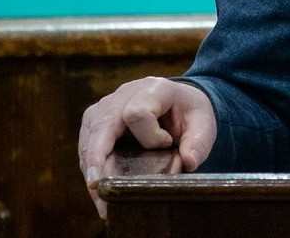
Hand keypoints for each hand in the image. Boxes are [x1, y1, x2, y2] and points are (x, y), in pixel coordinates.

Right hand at [78, 76, 215, 219]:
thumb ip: (199, 142)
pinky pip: (86, 144)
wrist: (180, 102)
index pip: (137, 113)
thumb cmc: (190, 113)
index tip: (167, 145)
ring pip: (89, 138)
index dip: (150, 136)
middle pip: (102, 125)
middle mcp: (124, 94)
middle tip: (97, 188)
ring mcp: (106, 106)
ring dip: (91, 170)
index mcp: (153, 89)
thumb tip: (188, 162)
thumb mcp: (204, 123)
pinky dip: (90, 168)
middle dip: (97, 159)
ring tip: (100, 200)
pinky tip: (98, 190)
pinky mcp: (95, 120)